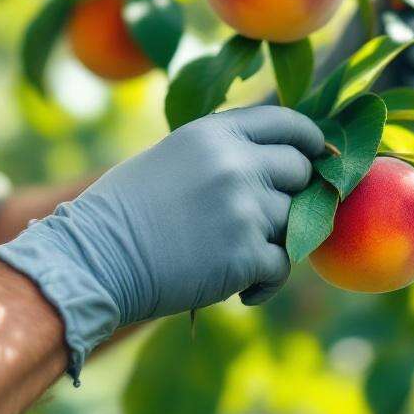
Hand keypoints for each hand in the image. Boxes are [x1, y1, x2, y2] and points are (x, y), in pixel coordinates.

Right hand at [0, 106, 324, 375]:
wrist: (95, 258)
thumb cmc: (123, 212)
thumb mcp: (172, 158)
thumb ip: (223, 154)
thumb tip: (281, 162)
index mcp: (214, 133)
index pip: (287, 123)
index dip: (309, 140)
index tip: (317, 155)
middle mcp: (236, 163)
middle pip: (300, 172)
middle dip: (290, 195)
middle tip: (261, 221)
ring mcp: (245, 208)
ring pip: (294, 222)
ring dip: (272, 242)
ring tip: (233, 258)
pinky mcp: (246, 253)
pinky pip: (282, 266)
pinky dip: (265, 282)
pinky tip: (239, 290)